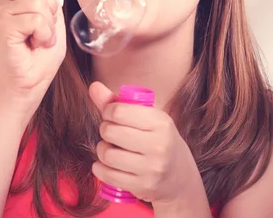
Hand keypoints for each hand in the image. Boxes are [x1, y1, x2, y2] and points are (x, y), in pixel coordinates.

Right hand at [0, 0, 66, 108]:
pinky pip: (35, 19)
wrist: (32, 80)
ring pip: (38, 1)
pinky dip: (44, 34)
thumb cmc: (42, 53)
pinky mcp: (4, 25)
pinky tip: (36, 43)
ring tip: (40, 39)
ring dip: (48, 25)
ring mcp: (2, 12)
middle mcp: (6, 0)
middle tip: (45, 27)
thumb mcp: (54, 18)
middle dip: (50, 5)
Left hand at [89, 82, 199, 205]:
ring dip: (102, 150)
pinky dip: (100, 168)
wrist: (180, 176)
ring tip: (109, 148)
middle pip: (110, 132)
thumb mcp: (146, 118)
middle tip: (111, 132)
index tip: (111, 114)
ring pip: (108, 155)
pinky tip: (105, 164)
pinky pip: (109, 175)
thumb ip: (117, 102)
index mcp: (160, 122)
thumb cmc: (157, 140)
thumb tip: (93, 86)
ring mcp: (151, 168)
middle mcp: (158, 145)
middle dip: (105, 130)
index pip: (119, 111)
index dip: (108, 111)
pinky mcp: (143, 186)